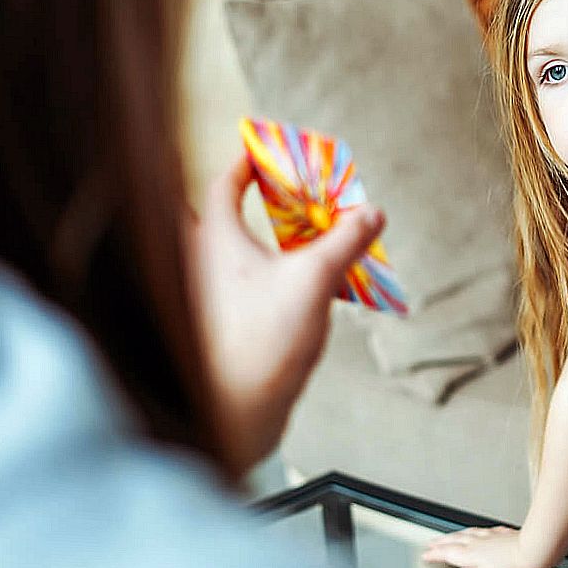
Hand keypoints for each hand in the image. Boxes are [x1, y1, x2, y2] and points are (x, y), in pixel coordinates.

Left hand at [188, 152, 385, 473]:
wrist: (231, 414)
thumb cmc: (259, 343)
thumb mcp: (314, 281)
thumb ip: (344, 241)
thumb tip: (372, 212)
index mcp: (213, 237)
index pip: (225, 184)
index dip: (246, 164)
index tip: (264, 153)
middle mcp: (195, 261)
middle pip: (219, 215)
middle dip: (249, 203)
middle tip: (285, 198)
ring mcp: (200, 296)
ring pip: (226, 254)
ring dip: (258, 243)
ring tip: (298, 244)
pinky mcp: (212, 327)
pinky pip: (234, 287)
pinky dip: (259, 278)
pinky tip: (290, 293)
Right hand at [421, 526, 544, 567]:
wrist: (535, 552)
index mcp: (469, 554)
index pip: (446, 553)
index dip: (434, 554)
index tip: (426, 554)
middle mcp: (477, 543)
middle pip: (454, 540)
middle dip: (441, 542)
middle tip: (431, 543)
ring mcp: (490, 537)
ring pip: (467, 534)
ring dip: (455, 535)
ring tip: (449, 537)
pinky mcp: (503, 535)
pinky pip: (482, 531)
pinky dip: (474, 532)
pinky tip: (479, 533)